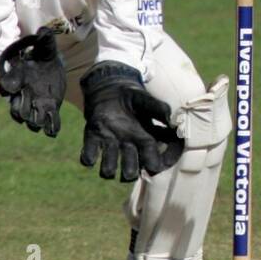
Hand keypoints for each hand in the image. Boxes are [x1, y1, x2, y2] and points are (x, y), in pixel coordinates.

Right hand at [0, 27, 66, 136]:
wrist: (51, 67)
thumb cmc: (43, 56)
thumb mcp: (45, 48)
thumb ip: (44, 41)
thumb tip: (44, 31)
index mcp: (19, 77)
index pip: (8, 84)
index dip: (8, 86)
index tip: (8, 89)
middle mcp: (24, 93)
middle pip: (17, 106)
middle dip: (20, 111)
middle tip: (25, 116)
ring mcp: (36, 103)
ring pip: (29, 117)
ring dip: (33, 122)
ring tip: (38, 126)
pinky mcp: (50, 108)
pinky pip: (48, 121)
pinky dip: (50, 127)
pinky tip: (52, 132)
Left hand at [79, 62, 184, 181]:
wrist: (111, 86)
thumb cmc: (133, 96)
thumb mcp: (146, 100)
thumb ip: (158, 109)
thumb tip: (172, 121)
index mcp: (145, 139)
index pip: (153, 159)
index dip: (155, 165)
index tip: (155, 167)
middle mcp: (128, 146)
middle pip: (131, 169)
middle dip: (130, 172)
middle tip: (129, 171)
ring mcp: (110, 143)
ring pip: (109, 167)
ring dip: (108, 170)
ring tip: (109, 170)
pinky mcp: (94, 136)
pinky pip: (89, 154)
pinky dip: (88, 159)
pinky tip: (90, 159)